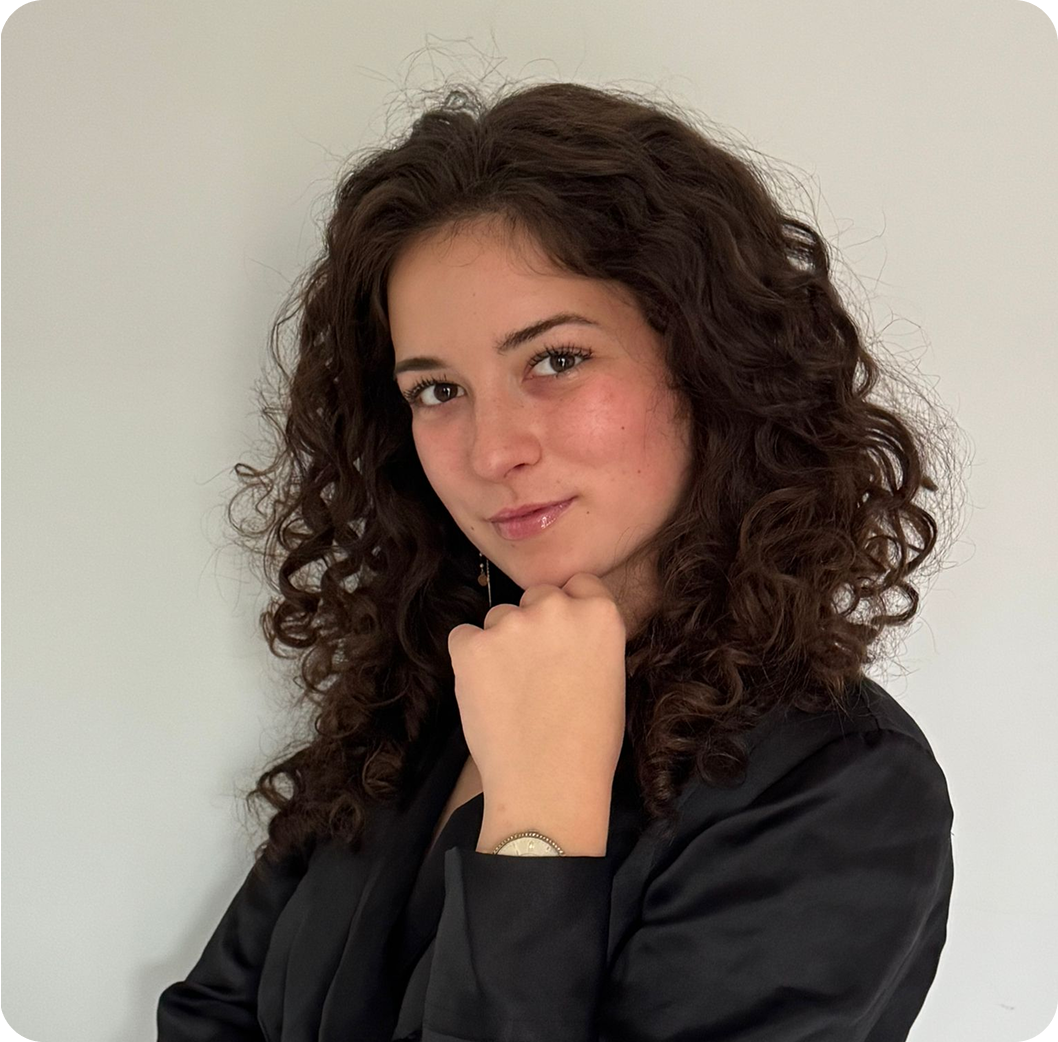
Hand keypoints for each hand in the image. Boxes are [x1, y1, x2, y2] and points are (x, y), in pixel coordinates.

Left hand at [447, 572, 627, 801]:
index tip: (564, 639)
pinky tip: (488, 694)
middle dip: (535, 624)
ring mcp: (510, 623)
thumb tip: (567, 628)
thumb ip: (589, 639)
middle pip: (537, 597)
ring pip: (499, 617)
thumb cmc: (589, 743)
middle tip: (537, 671)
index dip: (571, 611)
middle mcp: (555, 608)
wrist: (549, 786)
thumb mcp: (611, 676)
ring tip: (513, 692)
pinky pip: (464, 638)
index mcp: (599, 613)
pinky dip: (470, 660)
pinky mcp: (471, 645)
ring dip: (501, 643)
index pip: (579, 584)